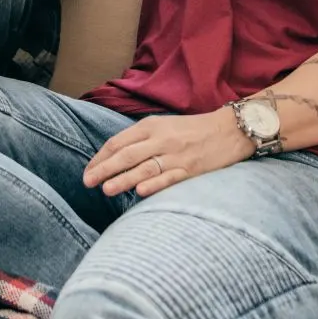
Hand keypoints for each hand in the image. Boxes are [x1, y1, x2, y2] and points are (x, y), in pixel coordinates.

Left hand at [84, 109, 253, 198]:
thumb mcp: (164, 126)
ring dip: (123, 179)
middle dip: (104, 169)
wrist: (230, 130)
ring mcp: (177, 155)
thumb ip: (141, 139)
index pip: (119, 142)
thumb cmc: (193, 129)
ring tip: (106, 189)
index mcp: (151, 126)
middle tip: (87, 182)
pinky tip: (139, 192)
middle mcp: (162, 139)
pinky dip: (154, 185)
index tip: (88, 171)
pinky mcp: (191, 169)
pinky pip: (169, 178)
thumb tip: (115, 157)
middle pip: (127, 155)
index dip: (101, 157)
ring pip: (144, 168)